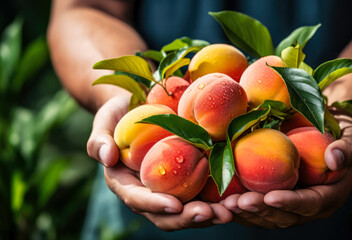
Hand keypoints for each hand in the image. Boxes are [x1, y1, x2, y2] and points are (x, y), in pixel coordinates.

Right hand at [87, 95, 232, 230]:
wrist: (140, 108)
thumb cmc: (119, 115)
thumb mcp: (104, 122)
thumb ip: (99, 140)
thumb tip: (106, 157)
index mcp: (126, 184)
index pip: (138, 200)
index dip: (155, 205)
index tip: (174, 204)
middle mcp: (149, 193)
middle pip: (167, 215)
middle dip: (189, 218)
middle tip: (212, 214)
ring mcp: (170, 189)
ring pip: (188, 210)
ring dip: (210, 214)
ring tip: (231, 210)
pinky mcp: (188, 180)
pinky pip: (203, 194)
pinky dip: (219, 198)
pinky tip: (238, 196)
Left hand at [223, 110, 351, 227]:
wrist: (333, 133)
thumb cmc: (344, 133)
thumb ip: (346, 148)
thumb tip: (334, 159)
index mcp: (330, 195)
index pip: (310, 203)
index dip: (291, 202)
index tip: (270, 197)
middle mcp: (310, 206)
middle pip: (285, 216)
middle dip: (261, 210)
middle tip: (238, 203)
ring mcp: (292, 205)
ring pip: (268, 217)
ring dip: (247, 213)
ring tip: (225, 205)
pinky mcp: (277, 198)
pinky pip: (259, 208)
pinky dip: (242, 206)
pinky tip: (222, 200)